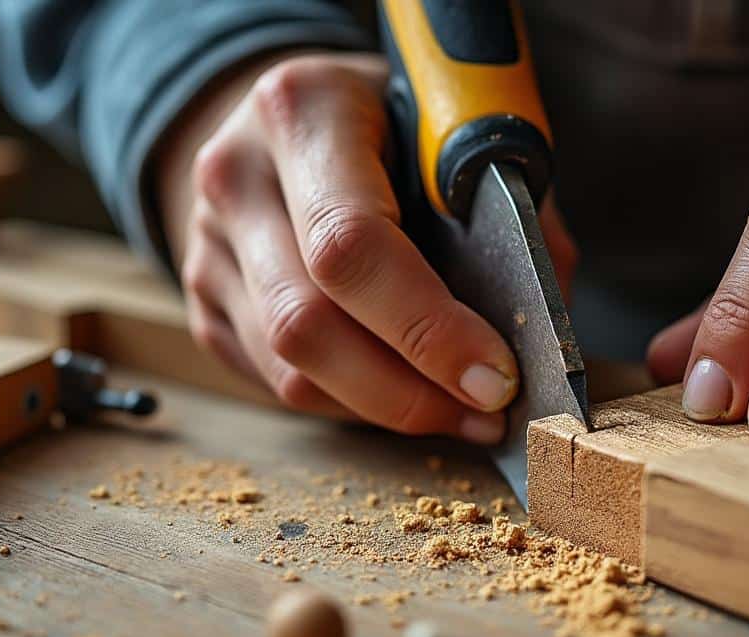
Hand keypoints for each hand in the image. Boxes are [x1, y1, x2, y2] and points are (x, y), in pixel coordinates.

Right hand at [158, 52, 577, 442]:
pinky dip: (351, 403)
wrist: (288, 120)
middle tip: (485, 413)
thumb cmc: (392, 127)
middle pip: (306, 325)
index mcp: (303, 111)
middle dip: (409, 390)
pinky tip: (402, 391)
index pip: (352, 243)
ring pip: (288, 371)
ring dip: (385, 409)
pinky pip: (277, 384)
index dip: (427, 327)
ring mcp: (206, 245)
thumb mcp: (457, 135)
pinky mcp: (204, 304)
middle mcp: (236, 177)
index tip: (495, 375)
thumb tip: (544, 335)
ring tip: (458, 412)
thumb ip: (510, 218)